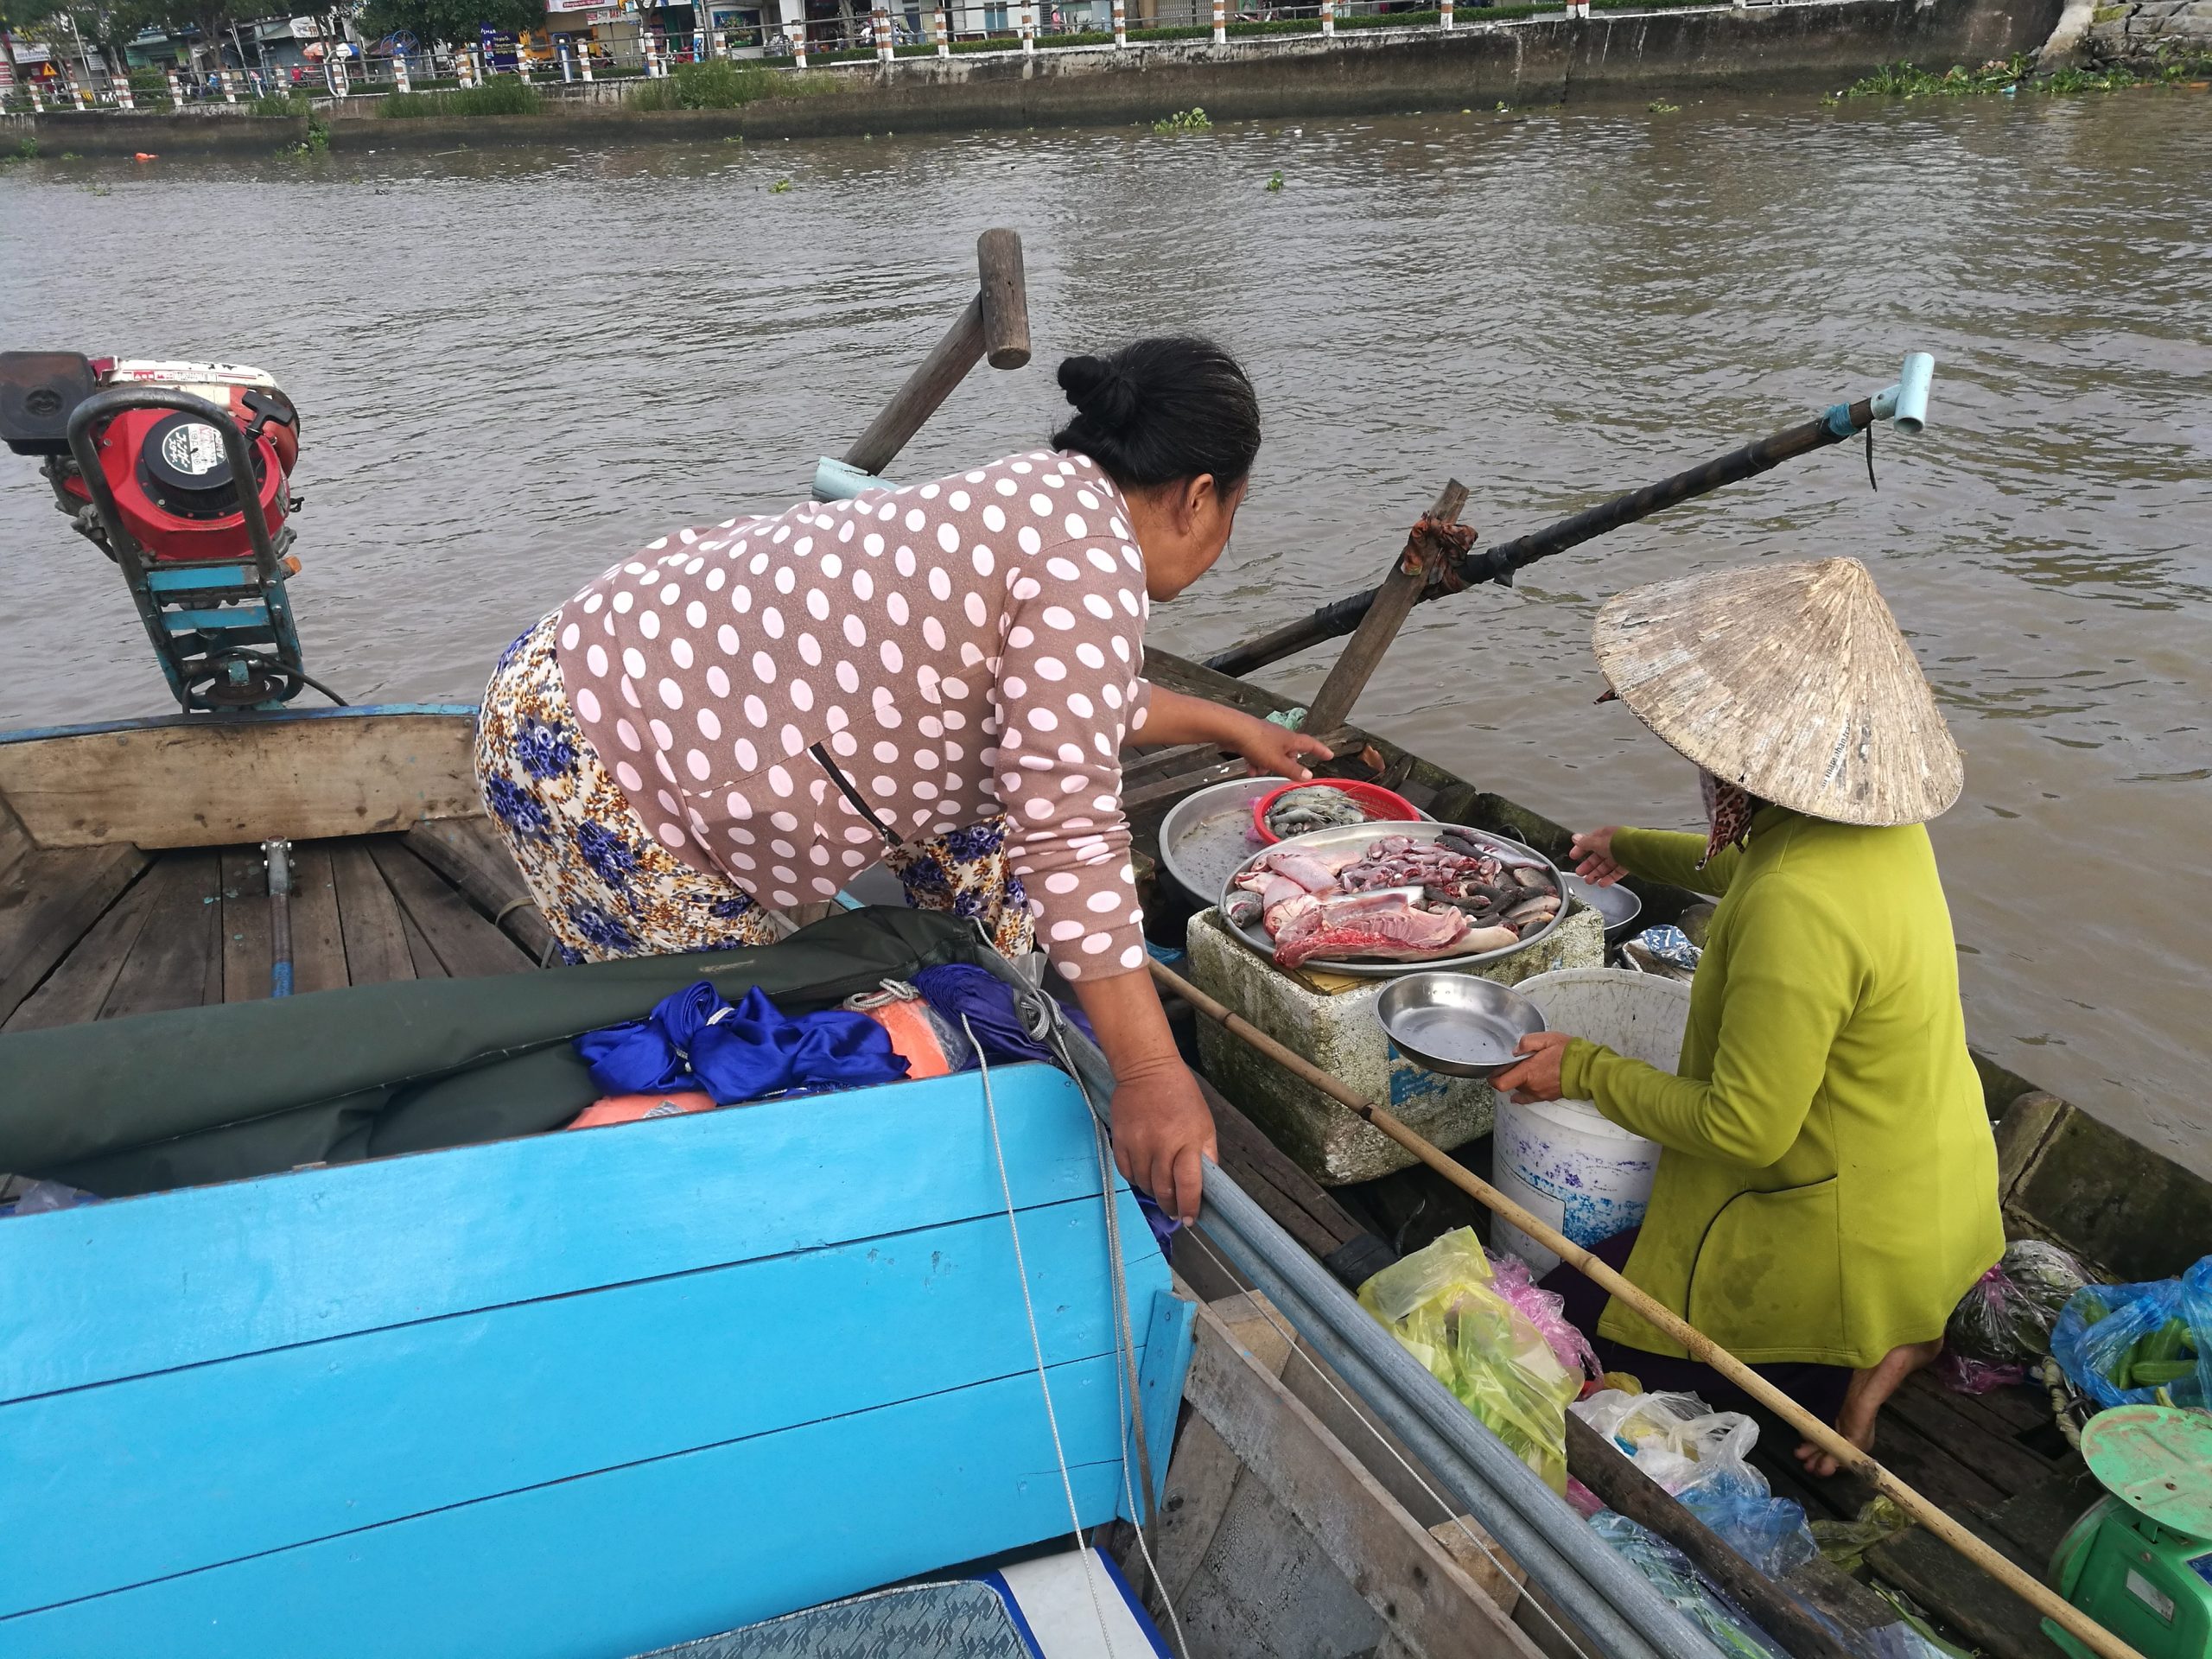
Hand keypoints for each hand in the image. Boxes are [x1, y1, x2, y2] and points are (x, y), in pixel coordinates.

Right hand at [1110, 1056, 1217, 1222]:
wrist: (1147, 1069)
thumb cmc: (1182, 1096)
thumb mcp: (1204, 1123)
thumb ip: (1206, 1154)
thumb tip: (1207, 1184)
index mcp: (1187, 1141)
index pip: (1188, 1185)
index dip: (1189, 1207)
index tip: (1189, 1220)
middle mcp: (1161, 1145)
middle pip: (1163, 1190)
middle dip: (1170, 1206)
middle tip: (1175, 1211)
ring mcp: (1137, 1144)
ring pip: (1144, 1184)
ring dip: (1154, 1193)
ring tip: (1161, 1192)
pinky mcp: (1119, 1140)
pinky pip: (1126, 1172)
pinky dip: (1136, 1179)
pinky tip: (1145, 1177)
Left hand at [1223, 710, 1333, 782]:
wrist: (1233, 730)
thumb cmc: (1258, 744)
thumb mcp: (1277, 761)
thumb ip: (1293, 770)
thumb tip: (1309, 776)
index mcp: (1290, 740)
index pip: (1310, 744)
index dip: (1320, 750)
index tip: (1330, 755)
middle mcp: (1280, 736)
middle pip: (1289, 752)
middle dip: (1285, 764)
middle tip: (1280, 772)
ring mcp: (1266, 737)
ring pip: (1272, 755)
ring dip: (1267, 765)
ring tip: (1258, 771)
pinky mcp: (1252, 739)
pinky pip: (1259, 753)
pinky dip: (1256, 761)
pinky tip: (1249, 769)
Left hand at [1492, 1030, 1572, 1102]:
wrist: (1587, 1069)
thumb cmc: (1569, 1053)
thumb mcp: (1547, 1039)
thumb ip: (1527, 1042)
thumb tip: (1515, 1050)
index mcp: (1528, 1072)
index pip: (1501, 1083)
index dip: (1492, 1078)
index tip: (1491, 1073)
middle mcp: (1531, 1086)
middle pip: (1510, 1084)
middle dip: (1507, 1075)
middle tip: (1511, 1065)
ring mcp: (1539, 1093)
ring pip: (1521, 1089)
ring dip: (1519, 1081)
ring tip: (1525, 1070)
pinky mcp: (1547, 1097)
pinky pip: (1529, 1098)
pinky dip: (1522, 1096)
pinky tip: (1517, 1096)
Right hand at [1571, 827, 1627, 887]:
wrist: (1638, 851)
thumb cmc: (1619, 842)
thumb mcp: (1597, 842)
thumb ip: (1585, 842)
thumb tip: (1575, 838)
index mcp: (1605, 835)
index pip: (1590, 842)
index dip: (1581, 849)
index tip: (1573, 856)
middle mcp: (1613, 844)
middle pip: (1598, 856)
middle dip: (1588, 865)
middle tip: (1580, 872)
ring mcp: (1621, 855)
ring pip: (1606, 866)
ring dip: (1596, 874)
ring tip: (1589, 881)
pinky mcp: (1628, 865)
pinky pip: (1616, 872)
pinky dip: (1608, 878)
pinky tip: (1602, 883)